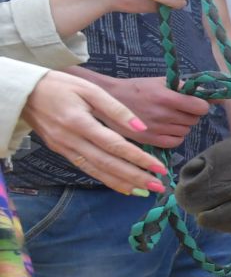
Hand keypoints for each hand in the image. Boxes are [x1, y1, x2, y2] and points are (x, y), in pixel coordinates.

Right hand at [20, 73, 170, 193]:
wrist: (25, 92)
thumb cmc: (61, 85)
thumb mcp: (90, 90)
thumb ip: (116, 109)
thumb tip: (142, 127)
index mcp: (80, 122)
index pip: (115, 145)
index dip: (138, 159)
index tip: (160, 168)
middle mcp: (71, 140)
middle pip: (108, 163)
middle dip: (135, 177)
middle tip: (159, 187)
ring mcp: (64, 148)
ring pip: (97, 171)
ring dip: (122, 183)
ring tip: (145, 191)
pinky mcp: (61, 152)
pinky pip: (86, 169)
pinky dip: (106, 179)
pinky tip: (122, 186)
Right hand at [80, 74, 208, 147]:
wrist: (110, 100)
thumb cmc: (139, 88)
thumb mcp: (162, 82)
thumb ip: (188, 88)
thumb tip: (218, 97)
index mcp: (165, 97)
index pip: (201, 107)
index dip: (201, 105)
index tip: (194, 103)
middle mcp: (162, 114)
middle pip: (194, 120)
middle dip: (191, 114)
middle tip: (178, 109)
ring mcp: (156, 129)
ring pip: (186, 131)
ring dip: (183, 125)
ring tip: (169, 117)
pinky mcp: (151, 140)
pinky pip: (177, 141)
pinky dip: (176, 136)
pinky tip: (167, 128)